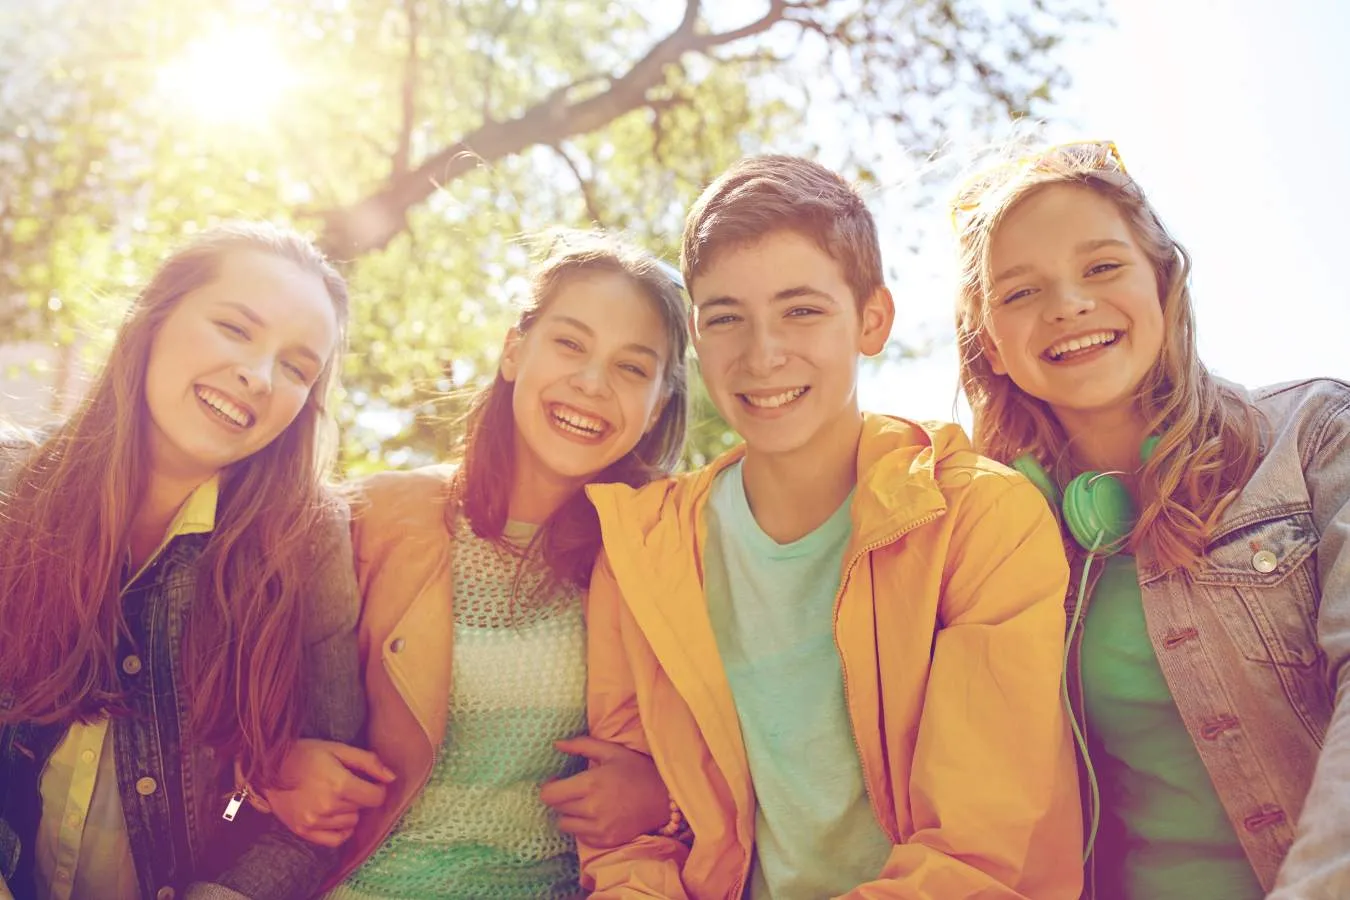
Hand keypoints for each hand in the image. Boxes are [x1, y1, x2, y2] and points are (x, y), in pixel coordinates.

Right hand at [263, 739, 395, 847]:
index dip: (377, 788)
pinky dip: (340, 830)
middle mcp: (328, 806)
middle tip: (345, 784)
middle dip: (360, 796)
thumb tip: (392, 777)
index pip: (376, 797)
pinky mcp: (304, 831)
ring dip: (349, 811)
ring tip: (333, 796)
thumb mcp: (338, 749)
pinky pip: (335, 840)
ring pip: (351, 823)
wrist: (268, 768)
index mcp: (339, 784)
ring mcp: (315, 821)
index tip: (369, 781)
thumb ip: (368, 762)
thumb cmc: (305, 754)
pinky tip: (334, 816)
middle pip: (363, 809)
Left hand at [539, 736, 671, 847]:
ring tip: (584, 803)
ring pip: (565, 824)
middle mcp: (592, 809)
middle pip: (557, 808)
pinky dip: (583, 827)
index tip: (557, 781)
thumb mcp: (611, 751)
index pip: (549, 795)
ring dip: (570, 814)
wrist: (665, 798)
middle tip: (574, 790)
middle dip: (561, 797)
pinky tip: (596, 815)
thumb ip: (581, 745)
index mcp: (590, 784)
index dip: (549, 787)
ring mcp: (599, 828)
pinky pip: (581, 836)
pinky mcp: (606, 840)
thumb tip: (556, 744)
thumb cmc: (637, 770)